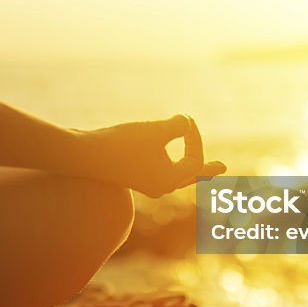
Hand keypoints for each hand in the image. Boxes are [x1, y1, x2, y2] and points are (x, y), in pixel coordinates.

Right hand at [80, 115, 225, 197]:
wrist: (83, 155)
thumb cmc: (121, 143)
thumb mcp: (154, 130)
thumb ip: (178, 126)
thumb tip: (186, 124)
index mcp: (170, 179)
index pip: (195, 160)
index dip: (195, 138)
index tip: (186, 120)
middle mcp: (160, 186)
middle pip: (190, 177)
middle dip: (206, 169)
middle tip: (224, 169)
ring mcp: (146, 183)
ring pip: (175, 177)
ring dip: (188, 168)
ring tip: (200, 169)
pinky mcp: (133, 177)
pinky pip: (160, 173)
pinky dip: (169, 165)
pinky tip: (169, 162)